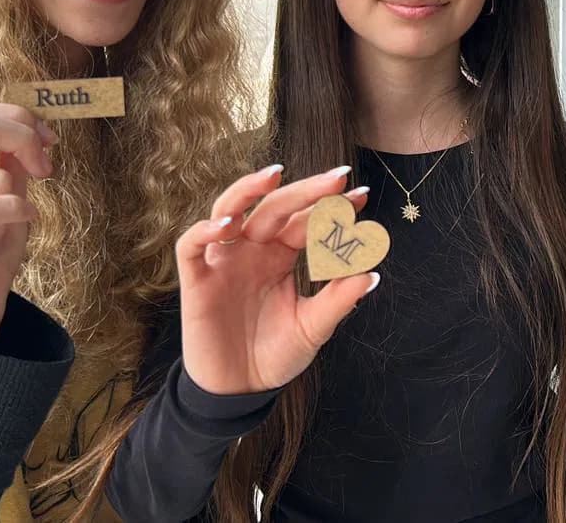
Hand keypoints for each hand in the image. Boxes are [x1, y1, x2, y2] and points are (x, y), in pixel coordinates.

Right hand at [0, 102, 55, 349]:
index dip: (17, 118)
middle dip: (22, 135)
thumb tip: (26, 125)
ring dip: (19, 201)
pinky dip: (19, 213)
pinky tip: (24, 223)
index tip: (48, 142)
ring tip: (10, 225)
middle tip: (47, 165)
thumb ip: (8, 159)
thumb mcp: (5, 195)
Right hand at [177, 165, 379, 395]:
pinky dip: (205, 231)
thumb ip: (337, 300)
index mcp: (282, 256)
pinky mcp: (197, 279)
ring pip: (229, 209)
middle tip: (337, 178)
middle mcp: (253, 249)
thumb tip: (373, 273)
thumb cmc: (274, 354)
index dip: (332, 207)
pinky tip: (227, 225)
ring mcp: (223, 260)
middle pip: (276, 207)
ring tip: (274, 175)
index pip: (306, 220)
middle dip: (306, 190)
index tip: (362, 197)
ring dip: (249, 190)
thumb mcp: (312, 327)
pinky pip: (192, 245)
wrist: (240, 390)